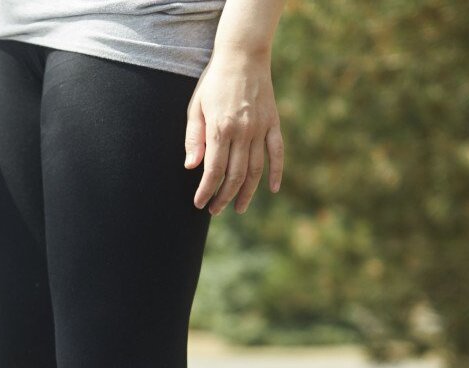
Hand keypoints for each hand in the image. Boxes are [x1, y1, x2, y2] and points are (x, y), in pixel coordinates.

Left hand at [184, 50, 284, 214]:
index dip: (207, 191)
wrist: (243, 55)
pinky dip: (276, 172)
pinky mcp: (273, 122)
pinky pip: (277, 152)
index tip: (200, 204)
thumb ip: (194, 138)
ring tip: (238, 207)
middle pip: (235, 175)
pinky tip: (271, 189)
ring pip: (256, 168)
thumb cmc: (214, 82)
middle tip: (215, 210)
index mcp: (221, 129)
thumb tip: (191, 167)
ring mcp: (261, 127)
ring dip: (247, 192)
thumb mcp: (196, 107)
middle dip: (224, 197)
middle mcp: (243, 131)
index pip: (213, 170)